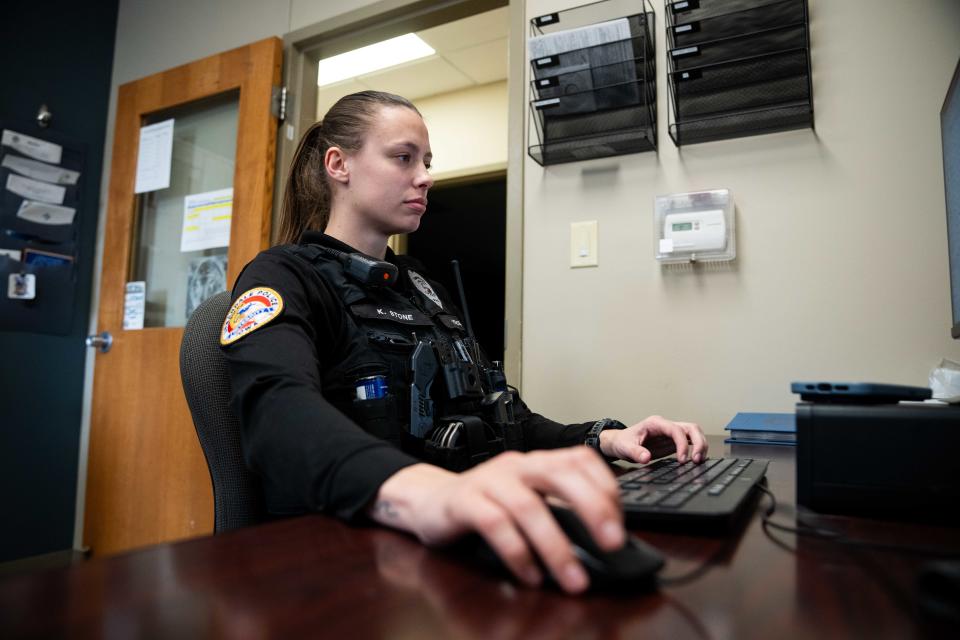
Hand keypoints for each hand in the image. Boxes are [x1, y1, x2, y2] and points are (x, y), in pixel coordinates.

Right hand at [368, 448, 624, 593]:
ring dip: (555, 546)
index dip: (604, 486)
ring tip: (574, 579)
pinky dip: (516, 552)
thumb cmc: (484, 505)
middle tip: (612, 544)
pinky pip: (493, 524)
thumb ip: (556, 513)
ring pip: (527, 506)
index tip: (620, 522)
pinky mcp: (463, 501)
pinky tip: (531, 576)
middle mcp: (515, 466)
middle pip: (559, 474)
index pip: (579, 459)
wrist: (427, 501)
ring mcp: (488, 481)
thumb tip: (600, 545)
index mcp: (535, 462)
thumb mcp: (524, 502)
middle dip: (591, 508)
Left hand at [599, 415, 707, 463]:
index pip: (675, 429)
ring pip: (694, 433)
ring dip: (700, 445)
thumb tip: (646, 458)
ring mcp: (671, 433)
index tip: (682, 459)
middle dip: (698, 442)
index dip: (682, 444)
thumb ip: (635, 452)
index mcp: (656, 423)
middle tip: (696, 460)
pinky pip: (690, 442)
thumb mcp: (625, 448)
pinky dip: (696, 449)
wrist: (620, 442)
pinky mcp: (673, 442)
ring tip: (698, 461)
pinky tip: (695, 461)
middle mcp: (666, 426)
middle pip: (691, 428)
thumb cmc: (623, 442)